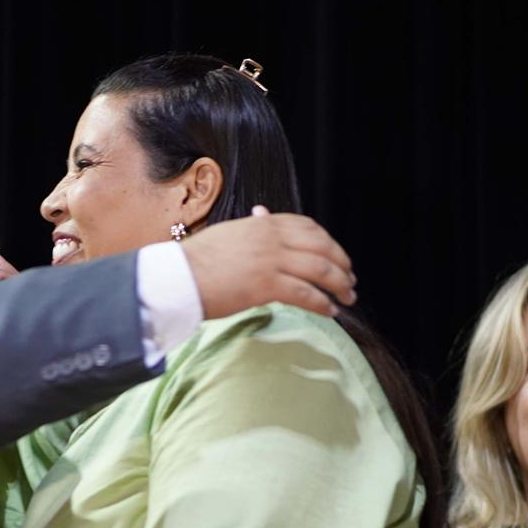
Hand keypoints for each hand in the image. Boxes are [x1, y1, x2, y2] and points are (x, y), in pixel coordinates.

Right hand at [181, 206, 356, 319]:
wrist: (177, 278)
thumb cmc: (195, 261)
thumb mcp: (228, 234)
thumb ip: (251, 227)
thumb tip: (262, 215)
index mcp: (262, 223)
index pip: (308, 227)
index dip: (329, 243)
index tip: (337, 257)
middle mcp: (271, 237)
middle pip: (321, 247)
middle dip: (341, 264)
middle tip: (350, 280)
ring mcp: (270, 260)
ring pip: (320, 270)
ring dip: (339, 285)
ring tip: (347, 298)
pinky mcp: (266, 285)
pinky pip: (306, 294)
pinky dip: (323, 303)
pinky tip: (331, 311)